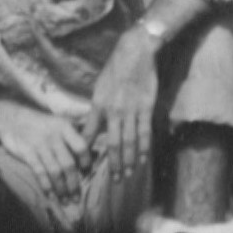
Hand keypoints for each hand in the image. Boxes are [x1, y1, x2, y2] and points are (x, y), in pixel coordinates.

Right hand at [0, 101, 90, 216]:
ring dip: (62, 188)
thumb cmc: (38, 123)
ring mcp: (40, 145)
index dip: (86, 162)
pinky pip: (40, 172)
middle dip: (74, 184)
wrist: (9, 117)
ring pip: (55, 171)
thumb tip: (90, 152)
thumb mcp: (56, 121)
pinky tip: (50, 194)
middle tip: (77, 197)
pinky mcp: (27, 153)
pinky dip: (46, 185)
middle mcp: (54, 136)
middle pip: (69, 164)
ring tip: (65, 200)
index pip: (81, 146)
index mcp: (64, 127)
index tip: (86, 173)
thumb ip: (72, 134)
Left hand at [86, 32, 161, 206]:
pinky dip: (144, 147)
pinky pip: (145, 132)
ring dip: (129, 160)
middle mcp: (113, 110)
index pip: (89, 134)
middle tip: (115, 180)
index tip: (85, 168)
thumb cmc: (115, 70)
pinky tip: (143, 158)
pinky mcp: (146, 108)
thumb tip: (89, 129)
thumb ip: (96, 111)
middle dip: (113, 164)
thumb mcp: (99, 89)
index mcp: (98, 105)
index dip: (87, 152)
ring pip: (129, 141)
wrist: (135, 52)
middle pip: (112, 143)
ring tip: (129, 174)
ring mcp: (130, 110)